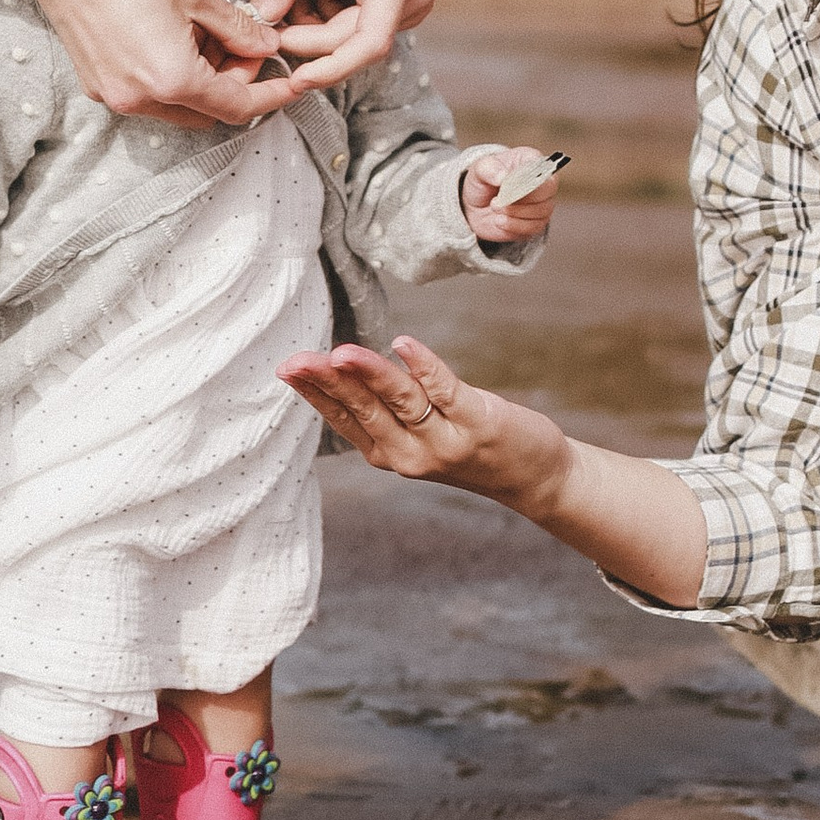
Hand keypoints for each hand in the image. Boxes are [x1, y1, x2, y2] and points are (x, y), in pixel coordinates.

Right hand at [0, 0, 305, 132]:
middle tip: (250, 45)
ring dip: (203, 80)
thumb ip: (235, 27)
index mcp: (170, 79)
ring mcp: (112, 93)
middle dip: (234, 85)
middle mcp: (138, 98)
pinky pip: (148, 91)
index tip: (290, 82)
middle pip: (205, 112)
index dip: (269, 94)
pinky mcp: (96, 80)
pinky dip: (173, 74)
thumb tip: (265, 46)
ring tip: (213, 31)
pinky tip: (181, 33)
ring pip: (176, 104)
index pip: (235, 105)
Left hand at [257, 0, 434, 97]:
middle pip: (353, 41)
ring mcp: (412, 6)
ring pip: (352, 36)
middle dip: (309, 37)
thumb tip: (260, 19)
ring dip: (317, 24)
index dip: (331, 67)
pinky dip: (330, 15)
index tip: (297, 78)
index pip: (369, 43)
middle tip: (271, 23)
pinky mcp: (402, 8)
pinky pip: (357, 25)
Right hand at [278, 335, 566, 508]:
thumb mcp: (418, 430)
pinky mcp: (478, 424)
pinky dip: (424, 367)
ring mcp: (444, 441)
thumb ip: (384, 405)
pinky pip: (446, 392)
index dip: (314, 394)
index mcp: (388, 453)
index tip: (286, 367)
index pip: (343, 419)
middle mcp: (410, 454)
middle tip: (295, 360)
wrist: (533, 474)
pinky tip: (405, 345)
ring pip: (399, 401)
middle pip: (363, 410)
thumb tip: (340, 365)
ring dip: (369, 375)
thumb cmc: (467, 440)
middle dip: (326, 383)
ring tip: (341, 354)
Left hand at [460, 148, 560, 247]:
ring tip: (495, 208)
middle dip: (518, 199)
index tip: (507, 187)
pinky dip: (513, 226)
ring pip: (540, 212)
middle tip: (496, 201)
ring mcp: (541, 204)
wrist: (475, 204)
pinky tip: (499, 220)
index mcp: (532, 161)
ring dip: (514, 213)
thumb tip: (503, 177)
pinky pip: (532, 228)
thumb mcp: (481, 169)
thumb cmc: (483, 180)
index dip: (528, 180)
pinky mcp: (535, 223)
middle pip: (546, 193)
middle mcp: (542, 182)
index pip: (544, 169)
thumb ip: (491, 170)